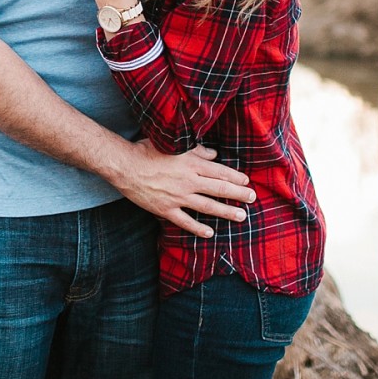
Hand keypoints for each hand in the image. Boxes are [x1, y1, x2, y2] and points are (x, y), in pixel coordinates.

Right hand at [112, 141, 253, 238]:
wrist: (125, 166)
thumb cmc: (148, 151)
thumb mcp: (174, 145)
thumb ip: (196, 150)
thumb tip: (214, 154)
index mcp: (191, 164)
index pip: (219, 171)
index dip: (235, 177)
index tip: (247, 181)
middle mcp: (188, 181)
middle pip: (218, 189)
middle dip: (238, 194)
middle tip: (252, 198)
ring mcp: (177, 197)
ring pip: (207, 206)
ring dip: (226, 212)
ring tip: (241, 216)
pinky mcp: (166, 209)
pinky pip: (185, 221)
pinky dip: (198, 228)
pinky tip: (210, 232)